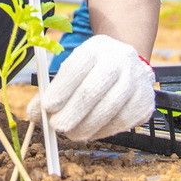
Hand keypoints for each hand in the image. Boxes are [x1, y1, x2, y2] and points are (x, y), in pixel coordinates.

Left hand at [27, 34, 154, 140]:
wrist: (129, 63)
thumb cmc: (92, 69)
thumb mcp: (73, 68)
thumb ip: (52, 90)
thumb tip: (34, 115)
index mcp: (97, 47)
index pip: (77, 67)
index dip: (61, 89)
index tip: (47, 107)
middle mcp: (120, 59)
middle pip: (93, 90)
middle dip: (72, 112)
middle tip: (57, 127)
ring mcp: (136, 79)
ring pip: (110, 108)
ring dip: (86, 126)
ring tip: (72, 133)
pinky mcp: (146, 100)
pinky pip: (124, 121)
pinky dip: (104, 131)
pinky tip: (92, 132)